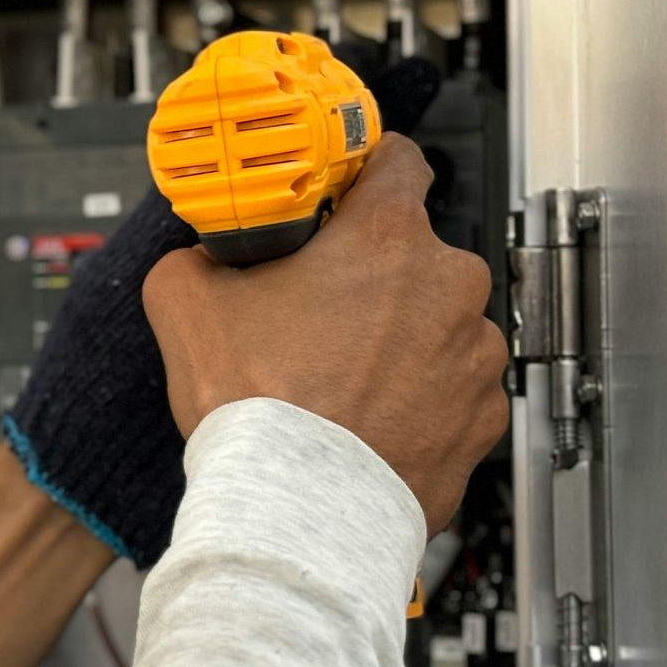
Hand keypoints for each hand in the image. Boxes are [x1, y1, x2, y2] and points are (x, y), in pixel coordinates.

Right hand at [141, 133, 507, 535]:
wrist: (297, 506)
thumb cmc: (257, 406)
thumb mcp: (183, 300)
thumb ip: (198, 254)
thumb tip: (203, 253)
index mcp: (387, 238)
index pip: (398, 160)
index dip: (364, 171)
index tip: (345, 188)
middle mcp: (448, 286)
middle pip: (411, 254)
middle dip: (370, 275)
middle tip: (315, 310)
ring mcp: (475, 355)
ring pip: (434, 324)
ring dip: (398, 338)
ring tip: (338, 377)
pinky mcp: (483, 417)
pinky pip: (450, 388)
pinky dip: (417, 397)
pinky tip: (366, 416)